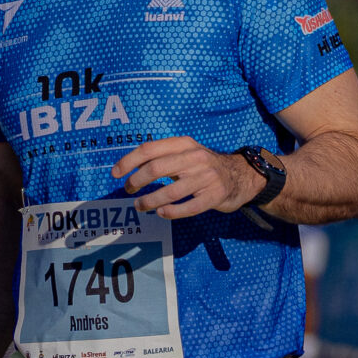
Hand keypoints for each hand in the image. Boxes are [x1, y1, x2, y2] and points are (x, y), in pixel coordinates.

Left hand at [113, 136, 260, 218]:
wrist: (241, 176)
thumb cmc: (204, 166)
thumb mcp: (186, 153)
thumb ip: (162, 157)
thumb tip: (129, 169)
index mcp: (184, 144)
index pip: (150, 149)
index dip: (128, 161)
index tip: (115, 174)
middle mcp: (195, 158)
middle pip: (156, 168)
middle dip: (136, 181)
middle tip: (129, 190)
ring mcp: (207, 178)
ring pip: (170, 191)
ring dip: (149, 201)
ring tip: (140, 206)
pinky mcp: (215, 196)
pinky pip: (188, 208)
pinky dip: (171, 212)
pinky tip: (161, 213)